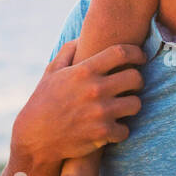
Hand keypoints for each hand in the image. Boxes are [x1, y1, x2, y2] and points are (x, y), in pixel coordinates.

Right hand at [12, 40, 144, 164]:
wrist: (35, 138)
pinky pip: (126, 129)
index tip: (140, 57)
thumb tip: (82, 38)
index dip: (136, 52)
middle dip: (137, 80)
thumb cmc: (43, 101)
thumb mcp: (52, 72)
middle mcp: (95, 89)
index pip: (121, 52)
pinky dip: (121, 130)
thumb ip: (68, 52)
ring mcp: (100, 112)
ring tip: (124, 105)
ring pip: (136, 104)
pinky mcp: (102, 134)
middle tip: (133, 84)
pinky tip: (114, 127)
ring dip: (132, 105)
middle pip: (135, 78)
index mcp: (84, 71)